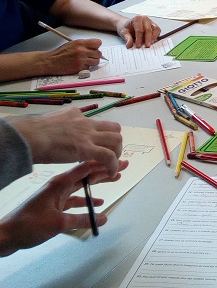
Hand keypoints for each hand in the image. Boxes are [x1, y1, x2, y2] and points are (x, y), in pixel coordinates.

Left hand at [0, 161, 125, 255]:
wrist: (8, 235)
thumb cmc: (28, 225)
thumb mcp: (58, 223)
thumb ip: (81, 220)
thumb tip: (103, 218)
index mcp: (60, 183)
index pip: (86, 168)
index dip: (103, 163)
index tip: (118, 161)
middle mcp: (60, 185)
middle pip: (87, 174)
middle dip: (106, 170)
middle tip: (123, 165)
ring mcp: (57, 194)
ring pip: (84, 185)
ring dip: (99, 183)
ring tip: (115, 178)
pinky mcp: (55, 205)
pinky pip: (76, 198)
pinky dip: (88, 199)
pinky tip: (98, 202)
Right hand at [6, 107, 123, 175]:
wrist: (27, 136)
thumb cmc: (30, 132)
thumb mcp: (49, 122)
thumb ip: (59, 126)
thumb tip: (55, 131)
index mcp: (76, 115)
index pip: (97, 122)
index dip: (101, 135)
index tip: (96, 145)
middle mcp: (85, 123)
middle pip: (114, 128)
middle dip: (115, 142)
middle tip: (109, 154)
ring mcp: (87, 135)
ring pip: (116, 140)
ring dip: (117, 152)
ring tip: (111, 164)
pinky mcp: (86, 148)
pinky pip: (108, 156)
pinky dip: (113, 165)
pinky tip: (111, 172)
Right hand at [43, 39, 102, 73]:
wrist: (50, 61)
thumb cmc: (60, 53)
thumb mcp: (72, 44)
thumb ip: (84, 45)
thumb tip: (95, 48)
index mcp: (80, 43)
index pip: (98, 43)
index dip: (97, 46)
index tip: (94, 48)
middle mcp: (82, 51)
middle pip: (99, 53)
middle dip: (95, 55)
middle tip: (90, 56)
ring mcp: (81, 60)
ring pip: (96, 61)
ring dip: (92, 62)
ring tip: (85, 61)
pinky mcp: (79, 68)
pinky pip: (89, 68)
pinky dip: (86, 67)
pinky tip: (79, 65)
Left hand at [116, 15, 159, 47]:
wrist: (127, 24)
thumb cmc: (126, 27)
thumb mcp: (123, 32)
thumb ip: (127, 38)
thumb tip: (129, 45)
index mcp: (137, 19)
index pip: (139, 30)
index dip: (139, 38)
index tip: (138, 46)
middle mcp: (145, 19)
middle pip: (148, 30)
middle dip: (148, 39)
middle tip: (147, 46)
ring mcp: (150, 22)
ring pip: (155, 29)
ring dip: (153, 38)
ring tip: (150, 44)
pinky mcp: (154, 25)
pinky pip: (157, 30)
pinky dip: (156, 36)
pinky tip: (152, 41)